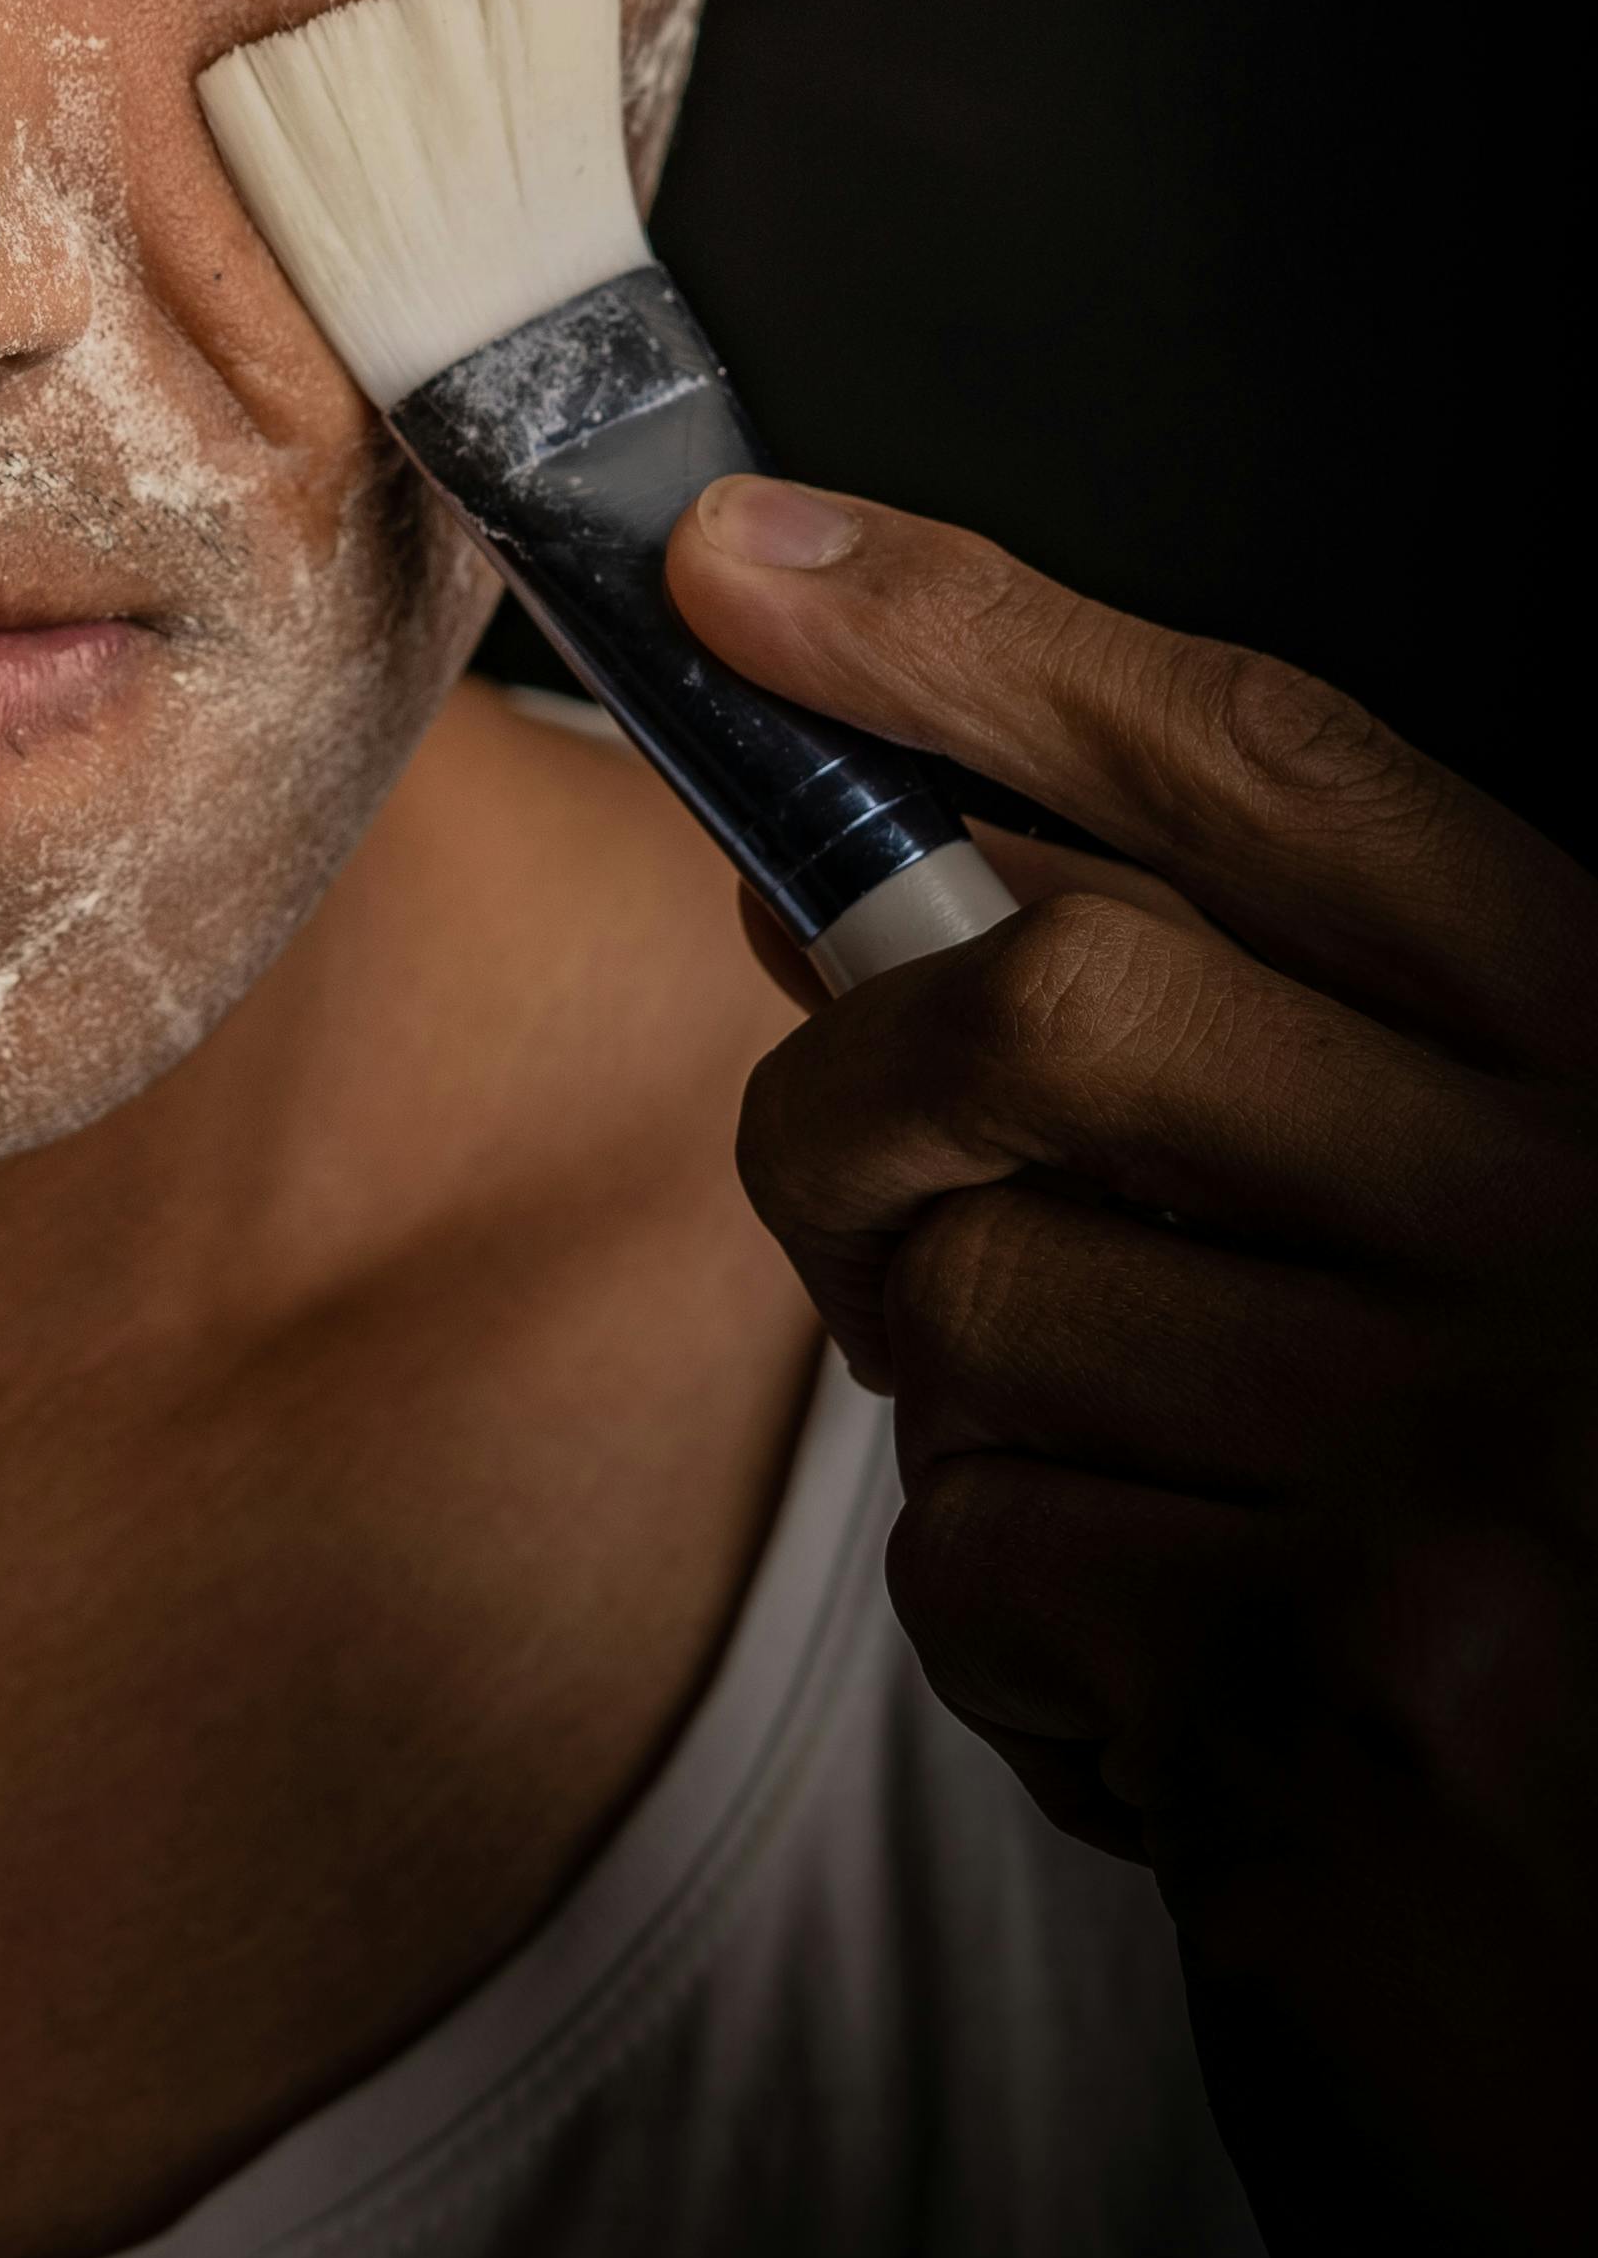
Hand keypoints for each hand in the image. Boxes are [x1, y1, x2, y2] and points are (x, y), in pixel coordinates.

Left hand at [670, 475, 1596, 2257]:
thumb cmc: (1591, 1570)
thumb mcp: (1526, 1253)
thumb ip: (1279, 1054)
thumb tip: (888, 869)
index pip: (1277, 772)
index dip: (983, 634)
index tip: (744, 558)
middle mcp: (1580, 1232)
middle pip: (1060, 1003)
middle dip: (863, 1088)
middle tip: (858, 1184)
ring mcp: (1476, 1466)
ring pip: (983, 1302)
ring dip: (955, 1400)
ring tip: (1116, 1495)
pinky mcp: (1362, 1699)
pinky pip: (1000, 1559)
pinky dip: (1017, 1627)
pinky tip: (1170, 1695)